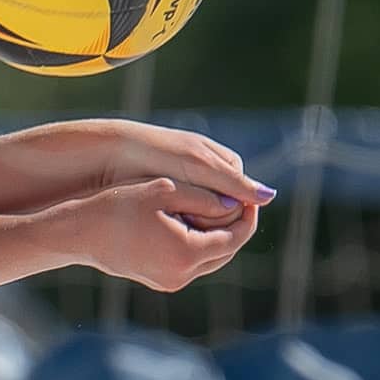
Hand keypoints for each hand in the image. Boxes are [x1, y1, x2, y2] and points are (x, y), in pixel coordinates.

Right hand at [49, 177, 258, 291]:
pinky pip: (191, 264)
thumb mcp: (165, 190)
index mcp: (187, 253)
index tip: (247, 197)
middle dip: (235, 227)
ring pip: (210, 260)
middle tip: (237, 202)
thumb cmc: (118, 206)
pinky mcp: (160, 282)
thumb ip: (206, 197)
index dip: (247, 216)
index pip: (235, 237)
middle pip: (226, 252)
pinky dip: (197, 245)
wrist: (80, 232)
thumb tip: (237, 203)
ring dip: (217, 237)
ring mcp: (171, 282)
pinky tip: (192, 223)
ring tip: (216, 211)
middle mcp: (182, 275)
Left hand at [84, 119, 275, 207]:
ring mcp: (187, 183)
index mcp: (221, 159)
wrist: (110, 152)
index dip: (233, 209)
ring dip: (195, 222)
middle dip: (212, 218)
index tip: (215, 217)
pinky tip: (168, 227)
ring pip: (203, 213)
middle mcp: (208, 171)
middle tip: (195, 226)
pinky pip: (183, 215)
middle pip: (223, 206)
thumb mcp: (198, 169)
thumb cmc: (157, 155)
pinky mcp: (166, 194)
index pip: (241, 194)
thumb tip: (270, 198)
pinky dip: (178, 221)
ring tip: (179, 226)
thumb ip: (232, 184)